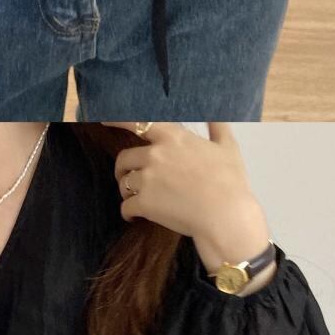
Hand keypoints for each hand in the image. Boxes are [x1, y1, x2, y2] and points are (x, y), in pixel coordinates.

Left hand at [115, 124, 273, 279]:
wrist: (225, 215)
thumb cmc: (230, 182)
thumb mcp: (228, 148)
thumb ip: (217, 128)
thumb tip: (216, 116)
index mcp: (173, 137)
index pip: (138, 123)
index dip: (117, 121)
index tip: (103, 121)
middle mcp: (155, 154)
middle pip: (124, 158)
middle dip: (124, 169)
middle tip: (129, 178)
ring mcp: (147, 179)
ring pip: (124, 183)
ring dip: (127, 192)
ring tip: (138, 200)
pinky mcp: (144, 203)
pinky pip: (126, 207)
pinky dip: (128, 213)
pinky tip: (135, 217)